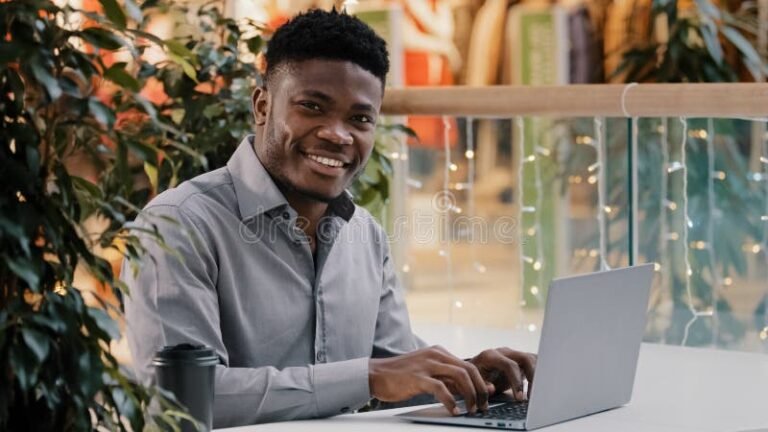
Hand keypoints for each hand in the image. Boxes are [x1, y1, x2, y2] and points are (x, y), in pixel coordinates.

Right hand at [369, 346, 492, 414]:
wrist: (375, 374)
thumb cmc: (403, 376)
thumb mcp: (429, 374)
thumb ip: (450, 380)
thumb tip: (474, 388)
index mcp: (440, 353)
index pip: (469, 365)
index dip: (482, 382)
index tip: (487, 397)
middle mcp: (436, 355)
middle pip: (469, 369)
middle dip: (480, 389)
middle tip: (482, 406)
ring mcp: (426, 365)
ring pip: (459, 376)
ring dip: (470, 395)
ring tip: (471, 409)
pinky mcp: (417, 377)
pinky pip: (441, 388)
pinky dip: (451, 401)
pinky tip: (454, 411)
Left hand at [469, 348, 536, 400]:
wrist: (474, 369)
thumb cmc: (474, 376)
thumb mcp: (474, 382)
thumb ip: (482, 385)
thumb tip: (491, 388)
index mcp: (491, 355)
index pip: (509, 365)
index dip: (516, 382)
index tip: (519, 398)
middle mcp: (503, 352)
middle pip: (525, 359)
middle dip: (532, 377)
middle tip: (533, 395)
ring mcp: (512, 354)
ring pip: (532, 359)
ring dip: (537, 376)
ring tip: (536, 394)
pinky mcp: (519, 359)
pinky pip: (533, 362)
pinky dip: (539, 373)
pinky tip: (538, 387)